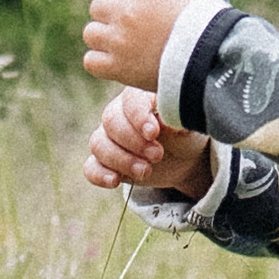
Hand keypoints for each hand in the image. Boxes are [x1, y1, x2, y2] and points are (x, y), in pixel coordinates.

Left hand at [80, 0, 200, 92]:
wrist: (210, 59)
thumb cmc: (196, 23)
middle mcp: (125, 10)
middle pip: (97, 9)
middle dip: (110, 16)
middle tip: (133, 27)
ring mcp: (119, 39)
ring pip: (91, 34)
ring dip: (104, 39)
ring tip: (128, 46)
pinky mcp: (118, 67)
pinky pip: (91, 60)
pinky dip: (101, 61)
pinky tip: (118, 62)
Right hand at [84, 88, 210, 198]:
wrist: (183, 159)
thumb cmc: (184, 134)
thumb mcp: (187, 126)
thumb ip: (176, 119)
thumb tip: (163, 120)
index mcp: (139, 97)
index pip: (130, 100)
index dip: (138, 116)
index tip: (153, 133)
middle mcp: (118, 113)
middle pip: (111, 121)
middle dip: (133, 142)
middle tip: (157, 156)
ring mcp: (108, 138)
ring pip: (99, 144)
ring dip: (121, 160)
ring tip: (146, 172)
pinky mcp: (104, 162)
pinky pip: (90, 166)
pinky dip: (99, 174)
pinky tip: (115, 181)